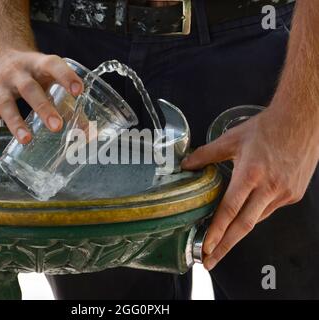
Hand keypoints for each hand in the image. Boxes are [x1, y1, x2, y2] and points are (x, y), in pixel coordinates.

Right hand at [0, 49, 83, 154]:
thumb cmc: (31, 71)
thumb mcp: (48, 76)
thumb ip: (67, 100)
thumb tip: (88, 132)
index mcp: (37, 65)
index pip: (53, 66)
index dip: (66, 77)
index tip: (79, 90)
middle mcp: (17, 74)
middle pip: (29, 89)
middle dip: (43, 108)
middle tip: (57, 126)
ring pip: (6, 105)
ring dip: (16, 123)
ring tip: (27, 140)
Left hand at [182, 105, 318, 270]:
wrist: (302, 120)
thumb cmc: (267, 128)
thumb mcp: (231, 139)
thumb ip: (206, 155)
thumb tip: (187, 165)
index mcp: (250, 174)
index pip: (229, 210)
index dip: (216, 231)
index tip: (205, 247)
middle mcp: (269, 188)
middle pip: (244, 226)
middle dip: (225, 247)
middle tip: (210, 262)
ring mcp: (284, 193)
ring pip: (257, 219)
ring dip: (240, 230)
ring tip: (223, 239)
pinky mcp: (293, 194)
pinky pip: (270, 210)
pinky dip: (256, 214)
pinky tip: (247, 214)